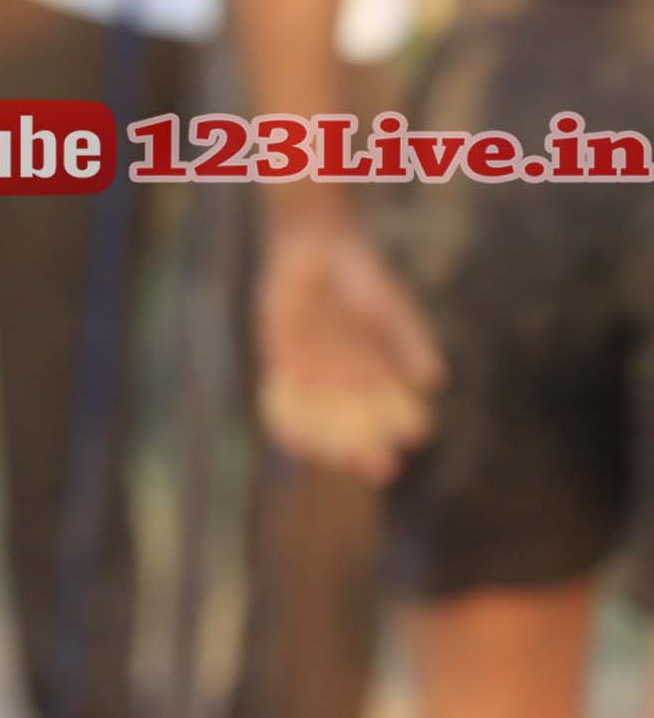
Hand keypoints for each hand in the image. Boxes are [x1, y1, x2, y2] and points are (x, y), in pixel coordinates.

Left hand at [258, 207, 442, 480]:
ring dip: (329, 442)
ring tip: (334, 457)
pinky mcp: (284, 364)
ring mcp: (317, 376)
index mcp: (384, 369)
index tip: (412, 437)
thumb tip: (433, 380)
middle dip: (368, 447)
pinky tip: (292, 438)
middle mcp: (352, 380)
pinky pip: (284, 401)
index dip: (404, 426)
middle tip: (376, 466)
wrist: (314, 251)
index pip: (397, 410)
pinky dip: (288, 421)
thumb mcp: (389, 308)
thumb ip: (409, 340)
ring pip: (323, 421)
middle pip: (361, 426)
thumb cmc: (362, 278)